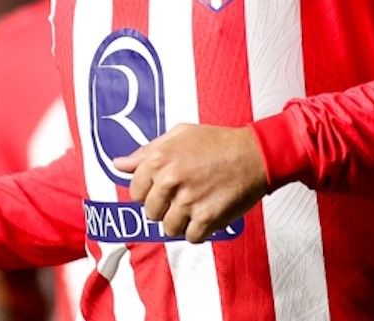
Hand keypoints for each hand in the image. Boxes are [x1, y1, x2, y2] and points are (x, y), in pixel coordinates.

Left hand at [113, 123, 267, 242]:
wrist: (254, 154)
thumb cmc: (218, 142)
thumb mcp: (179, 135)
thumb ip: (146, 151)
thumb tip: (119, 164)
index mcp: (159, 159)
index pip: (135, 191)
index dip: (150, 192)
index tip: (165, 188)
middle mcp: (170, 180)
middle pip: (151, 212)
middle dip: (166, 207)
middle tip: (184, 195)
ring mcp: (188, 200)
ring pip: (169, 228)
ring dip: (183, 220)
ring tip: (198, 203)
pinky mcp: (207, 217)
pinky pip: (191, 237)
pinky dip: (200, 230)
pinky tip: (208, 212)